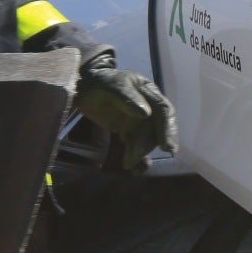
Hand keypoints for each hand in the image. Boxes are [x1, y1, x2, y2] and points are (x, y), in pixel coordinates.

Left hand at [77, 51, 179, 170]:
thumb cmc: (101, 82)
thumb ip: (128, 97)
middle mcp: (148, 107)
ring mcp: (139, 120)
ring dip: (139, 153)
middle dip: (146, 146)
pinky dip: (139, 159)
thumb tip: (146, 114)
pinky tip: (136, 170)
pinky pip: (137, 146)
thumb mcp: (113, 85)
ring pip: (146, 140)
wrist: (84, 86)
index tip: (166, 147)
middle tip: (133, 159)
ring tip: (127, 164)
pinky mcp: (129, 131)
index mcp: (149, 92)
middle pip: (154, 129)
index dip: (167, 129)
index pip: (164, 111)